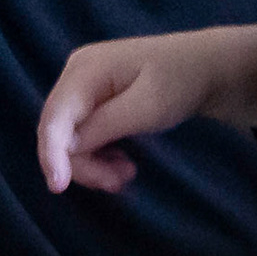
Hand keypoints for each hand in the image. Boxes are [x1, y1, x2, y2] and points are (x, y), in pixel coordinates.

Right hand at [37, 25, 256, 195]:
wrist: (206, 67)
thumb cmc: (179, 81)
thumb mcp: (147, 107)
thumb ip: (103, 126)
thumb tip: (66, 148)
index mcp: (85, 69)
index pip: (55, 118)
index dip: (50, 154)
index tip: (58, 188)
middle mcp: (76, 75)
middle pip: (59, 132)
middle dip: (84, 164)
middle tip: (120, 181)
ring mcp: (84, 87)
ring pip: (70, 140)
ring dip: (94, 164)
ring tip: (127, 174)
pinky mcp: (94, 100)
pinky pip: (84, 136)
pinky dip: (99, 156)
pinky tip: (122, 163)